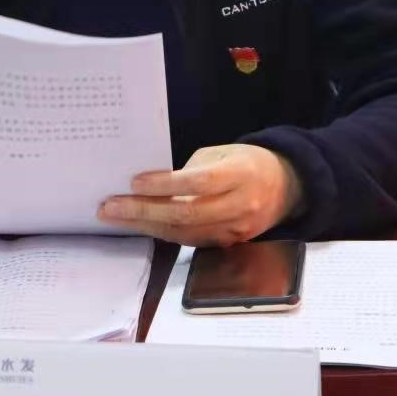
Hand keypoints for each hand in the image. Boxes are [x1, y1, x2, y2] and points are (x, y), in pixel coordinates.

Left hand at [99, 144, 301, 245]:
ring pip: (186, 233)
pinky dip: (164, 233)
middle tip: (110, 207)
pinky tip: (141, 225)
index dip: (165, 184)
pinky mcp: (231, 243)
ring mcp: (237, 228)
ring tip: (116, 217)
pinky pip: (192, 241)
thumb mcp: (223, 153)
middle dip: (143, 211)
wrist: (286, 187)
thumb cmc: (247, 163)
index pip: (200, 183)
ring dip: (147, 226)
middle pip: (187, 213)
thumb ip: (192, 169)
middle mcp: (241, 204)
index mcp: (241, 174)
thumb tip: (153, 186)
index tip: (134, 183)